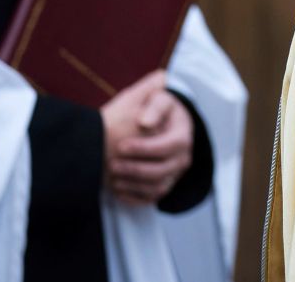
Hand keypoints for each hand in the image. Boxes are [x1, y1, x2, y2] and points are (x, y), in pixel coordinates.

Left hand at [100, 70, 193, 204]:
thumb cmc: (154, 107)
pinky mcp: (166, 183)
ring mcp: (175, 172)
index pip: (168, 146)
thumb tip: (144, 122)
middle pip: (162, 170)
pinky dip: (135, 197)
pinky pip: (152, 198)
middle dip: (134, 169)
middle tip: (112, 164)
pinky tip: (118, 190)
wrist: (158, 119)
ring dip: (133, 185)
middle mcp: (183, 157)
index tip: (121, 146)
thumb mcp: (157, 97)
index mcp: (182, 134)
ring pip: (157, 187)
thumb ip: (154, 105)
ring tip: (112, 178)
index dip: (144, 149)